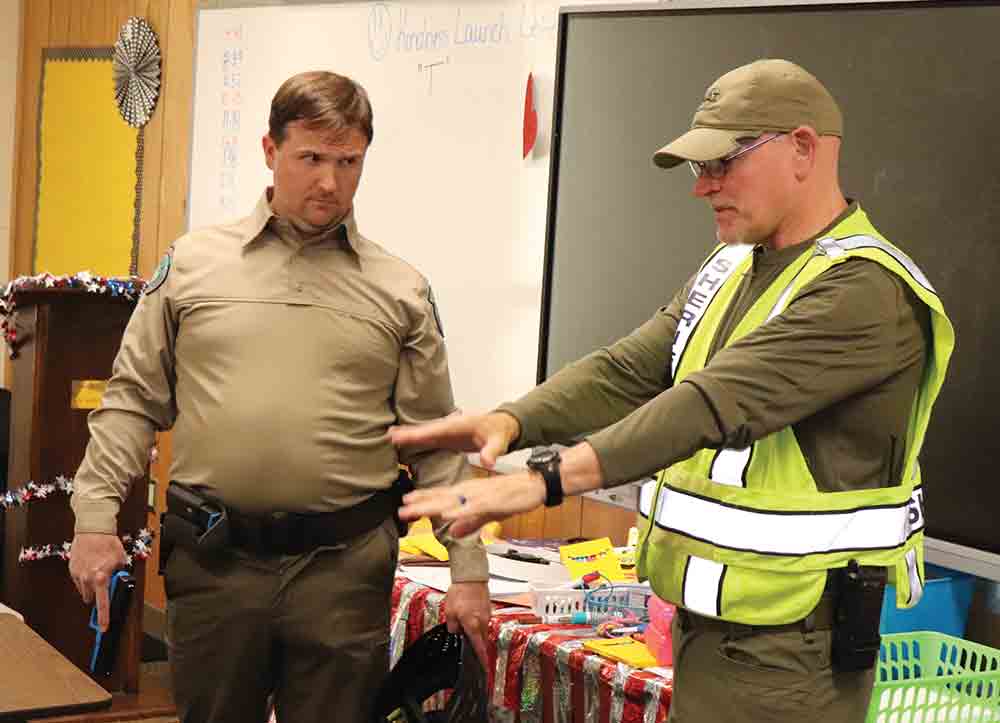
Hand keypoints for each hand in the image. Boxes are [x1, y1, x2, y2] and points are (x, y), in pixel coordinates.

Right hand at [69, 533, 126, 631]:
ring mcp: (78, 576)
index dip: (103, 617)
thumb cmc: (108, 543)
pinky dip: (85, 579)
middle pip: (93, 598)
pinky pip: (79, 582)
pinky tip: (91, 568)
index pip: (103, 603)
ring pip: (85, 591)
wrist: (92, 530)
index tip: (103, 628)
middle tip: (106, 584)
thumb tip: (119, 584)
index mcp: (101, 577)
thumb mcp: (121, 559)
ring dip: (92, 587)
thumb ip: (119, 574)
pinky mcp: (72, 571)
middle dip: (100, 594)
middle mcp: (88, 579)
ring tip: (99, 572)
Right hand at [390, 412, 519, 469]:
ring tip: (390, 436)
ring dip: (409, 435)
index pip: (437, 429)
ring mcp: (448, 430)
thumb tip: (487, 462)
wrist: (502, 427)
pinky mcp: (447, 437)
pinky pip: (429, 437)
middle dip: (409, 432)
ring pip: (425, 432)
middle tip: (389, 435)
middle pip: (427, 429)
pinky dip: (416, 439)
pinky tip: (404, 440)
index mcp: (460, 425)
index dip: (420, 432)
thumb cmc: (500, 433)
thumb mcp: (499, 442)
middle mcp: (451, 425)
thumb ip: (492, 451)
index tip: (405, 434)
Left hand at [400, 472, 546, 538]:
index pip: (442, 496)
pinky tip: (447, 514)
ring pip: (451, 502)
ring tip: (414, 509)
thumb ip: (470, 523)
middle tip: (401, 509)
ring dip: (432, 506)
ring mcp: (480, 496)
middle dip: (420, 505)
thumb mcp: (489, 513)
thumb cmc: (513, 496)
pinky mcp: (492, 502)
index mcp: (469, 493)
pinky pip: (472, 508)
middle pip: (441, 498)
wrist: (534, 485)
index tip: (405, 502)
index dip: (423, 500)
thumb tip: (453, 532)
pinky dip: (459, 512)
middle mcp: (470, 491)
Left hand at [444, 581, 491, 668]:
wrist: (471, 577)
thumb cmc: (460, 593)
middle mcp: (482, 622)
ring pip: (483, 630)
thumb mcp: (450, 612)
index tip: (483, 667)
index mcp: (473, 626)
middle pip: (482, 640)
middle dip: (479, 647)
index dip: (481, 659)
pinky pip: (483, 621)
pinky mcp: (487, 609)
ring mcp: (487, 615)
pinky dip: (478, 624)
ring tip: (468, 631)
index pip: (479, 647)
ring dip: (477, 634)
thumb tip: (455, 633)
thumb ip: (453, 626)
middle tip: (474, 653)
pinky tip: (470, 619)